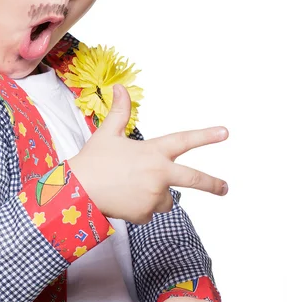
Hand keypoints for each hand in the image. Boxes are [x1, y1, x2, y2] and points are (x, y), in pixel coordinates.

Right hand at [68, 83, 228, 222]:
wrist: (77, 192)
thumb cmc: (93, 160)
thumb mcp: (107, 133)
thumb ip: (120, 111)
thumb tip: (119, 87)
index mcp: (152, 152)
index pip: (184, 141)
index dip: (206, 135)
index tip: (224, 133)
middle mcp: (158, 175)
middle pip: (195, 180)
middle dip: (213, 184)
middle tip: (225, 188)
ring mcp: (153, 196)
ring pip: (166, 199)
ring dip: (156, 194)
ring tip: (130, 187)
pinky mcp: (145, 214)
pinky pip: (149, 211)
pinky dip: (140, 207)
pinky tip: (123, 199)